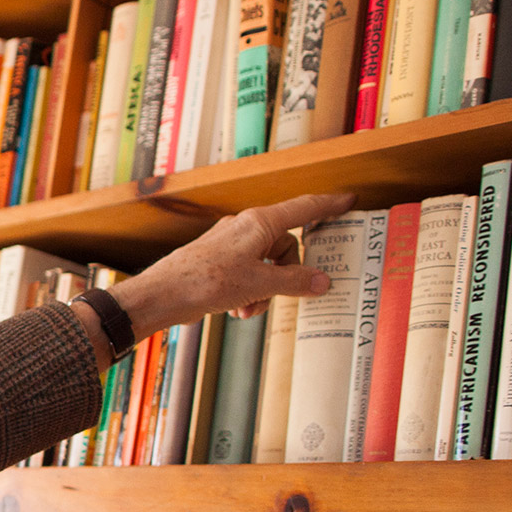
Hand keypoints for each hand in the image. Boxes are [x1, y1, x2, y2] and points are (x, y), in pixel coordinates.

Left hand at [109, 192, 355, 339]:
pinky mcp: (218, 261)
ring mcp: (230, 244)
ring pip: (266, 265)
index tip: (348, 200)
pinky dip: (248, 293)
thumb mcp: (260, 284)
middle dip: (285, 277)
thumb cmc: (207, 281)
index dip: (328, 205)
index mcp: (259, 223)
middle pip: (285, 247)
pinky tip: (236, 311)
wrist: (163, 294)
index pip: (303, 208)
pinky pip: (247, 274)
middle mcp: (245, 228)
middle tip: (276, 298)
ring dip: (265, 292)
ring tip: (249, 310)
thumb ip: (295, 281)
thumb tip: (322, 281)